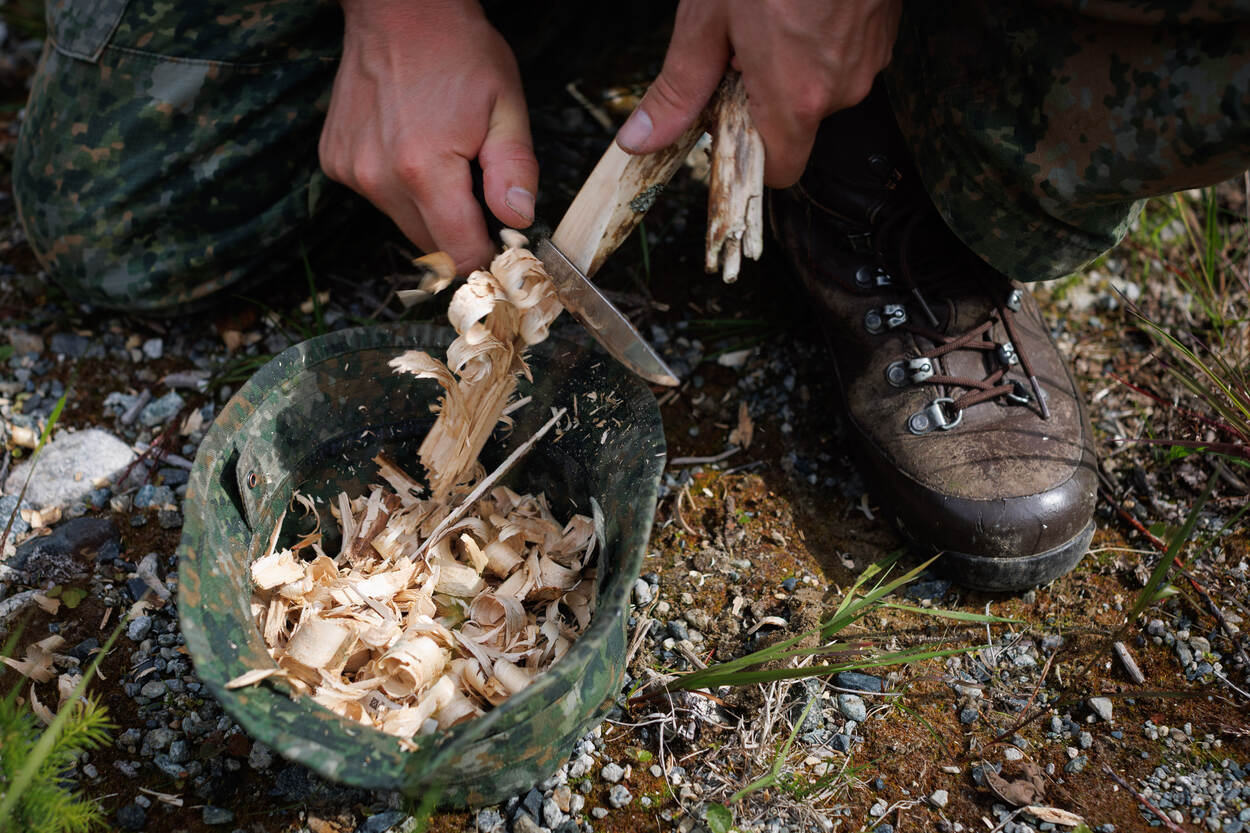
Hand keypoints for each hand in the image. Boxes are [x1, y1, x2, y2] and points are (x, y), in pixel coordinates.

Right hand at [320, 0, 537, 273]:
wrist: (398, 9)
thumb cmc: (457, 52)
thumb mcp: (505, 106)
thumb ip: (515, 169)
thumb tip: (519, 220)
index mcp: (425, 170)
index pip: (459, 252)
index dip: (485, 257)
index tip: (501, 248)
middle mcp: (380, 178)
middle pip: (429, 245)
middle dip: (458, 233)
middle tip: (479, 194)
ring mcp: (351, 170)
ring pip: (402, 222)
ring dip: (427, 209)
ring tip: (442, 158)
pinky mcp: (335, 161)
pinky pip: (376, 196)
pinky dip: (397, 186)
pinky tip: (409, 146)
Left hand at [615, 0, 900, 187]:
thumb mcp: (707, 20)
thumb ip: (678, 89)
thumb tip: (641, 141)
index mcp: (795, 98)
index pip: (780, 171)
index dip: (750, 155)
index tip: (725, 122)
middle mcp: (840, 90)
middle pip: (795, 123)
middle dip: (764, 94)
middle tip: (739, 45)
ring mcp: (869, 61)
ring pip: (820, 86)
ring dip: (791, 62)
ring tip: (771, 12)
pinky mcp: (884, 33)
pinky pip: (844, 56)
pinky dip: (819, 40)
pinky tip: (800, 2)